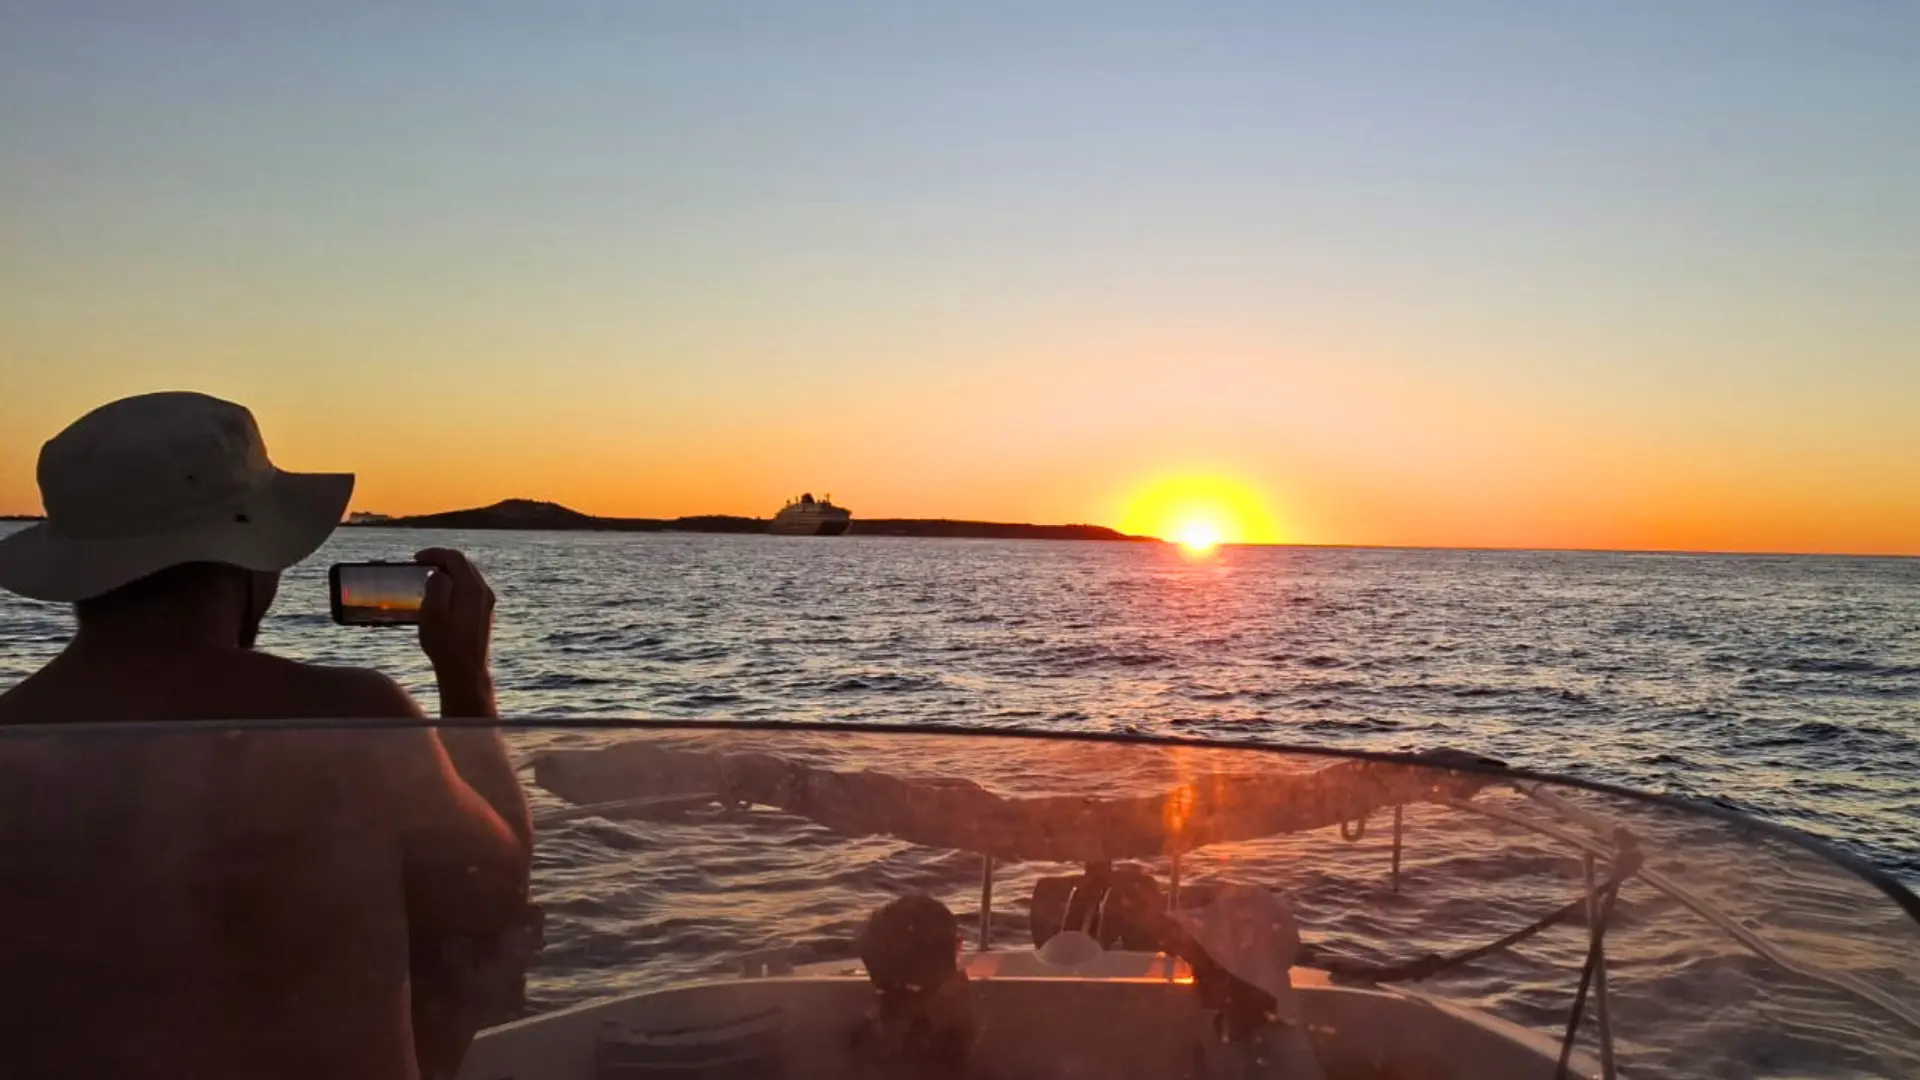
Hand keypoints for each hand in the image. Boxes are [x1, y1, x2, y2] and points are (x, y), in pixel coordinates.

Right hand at [416, 548, 494, 679]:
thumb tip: (439, 573)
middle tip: (420, 566)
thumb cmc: (446, 645)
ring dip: (448, 574)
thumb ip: (436, 587)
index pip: (455, 558)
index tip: (416, 559)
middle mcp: (484, 593)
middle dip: (441, 561)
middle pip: (464, 565)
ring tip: (427, 580)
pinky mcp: (483, 614)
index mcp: (473, 589)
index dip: (434, 553)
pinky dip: (454, 586)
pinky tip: (440, 597)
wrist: (465, 672)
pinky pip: (469, 591)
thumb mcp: (433, 613)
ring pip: (467, 578)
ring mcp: (486, 604)